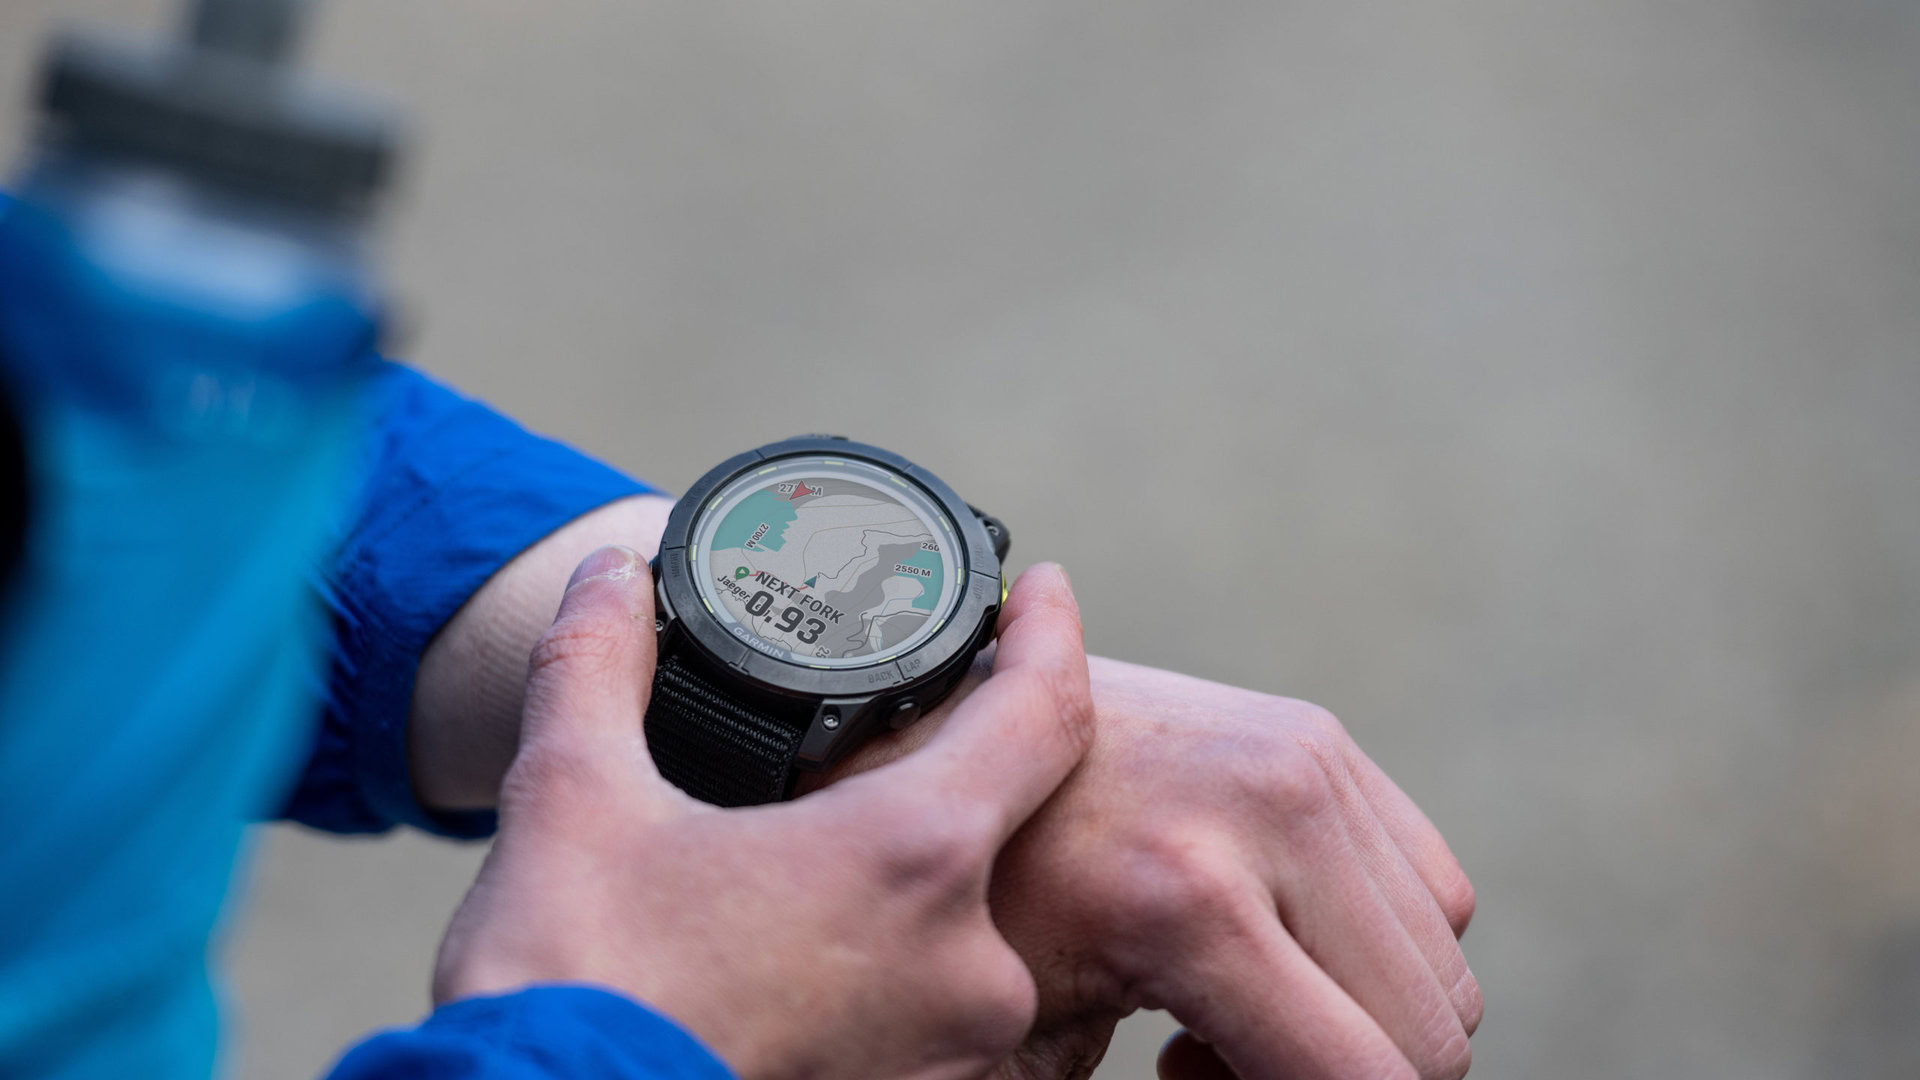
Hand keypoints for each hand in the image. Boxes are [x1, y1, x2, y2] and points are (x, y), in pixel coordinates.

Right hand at [432, 547, 1095, 1079]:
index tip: (1041, 593)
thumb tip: (607, 576)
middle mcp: (968, 966)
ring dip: (912, 890)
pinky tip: (809, 960)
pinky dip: (891, 976)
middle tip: (879, 749)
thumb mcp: (572, 798)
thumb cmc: (571, 993)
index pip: (1045, 714)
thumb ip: (599, 663)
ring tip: (815, 872)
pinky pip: (937, 1020)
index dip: (1049, 633)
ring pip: (968, 934)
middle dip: (944, 778)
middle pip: (1002, 826)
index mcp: (914, 859)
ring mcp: (955, 1056)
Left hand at [816, 659, 1481, 1079]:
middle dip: (1338, 1072)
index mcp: (1189, 902)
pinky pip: (1429, 889)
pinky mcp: (1319, 735)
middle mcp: (1271, 810)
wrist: (931, 722)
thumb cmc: (962, 899)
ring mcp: (1305, 756)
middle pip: (1430, 1029)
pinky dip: (1374, 943)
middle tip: (1207, 1061)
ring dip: (1359, 1009)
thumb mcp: (1035, 1033)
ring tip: (1230, 998)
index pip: (1367, 1079)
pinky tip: (1263, 936)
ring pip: (1440, 962)